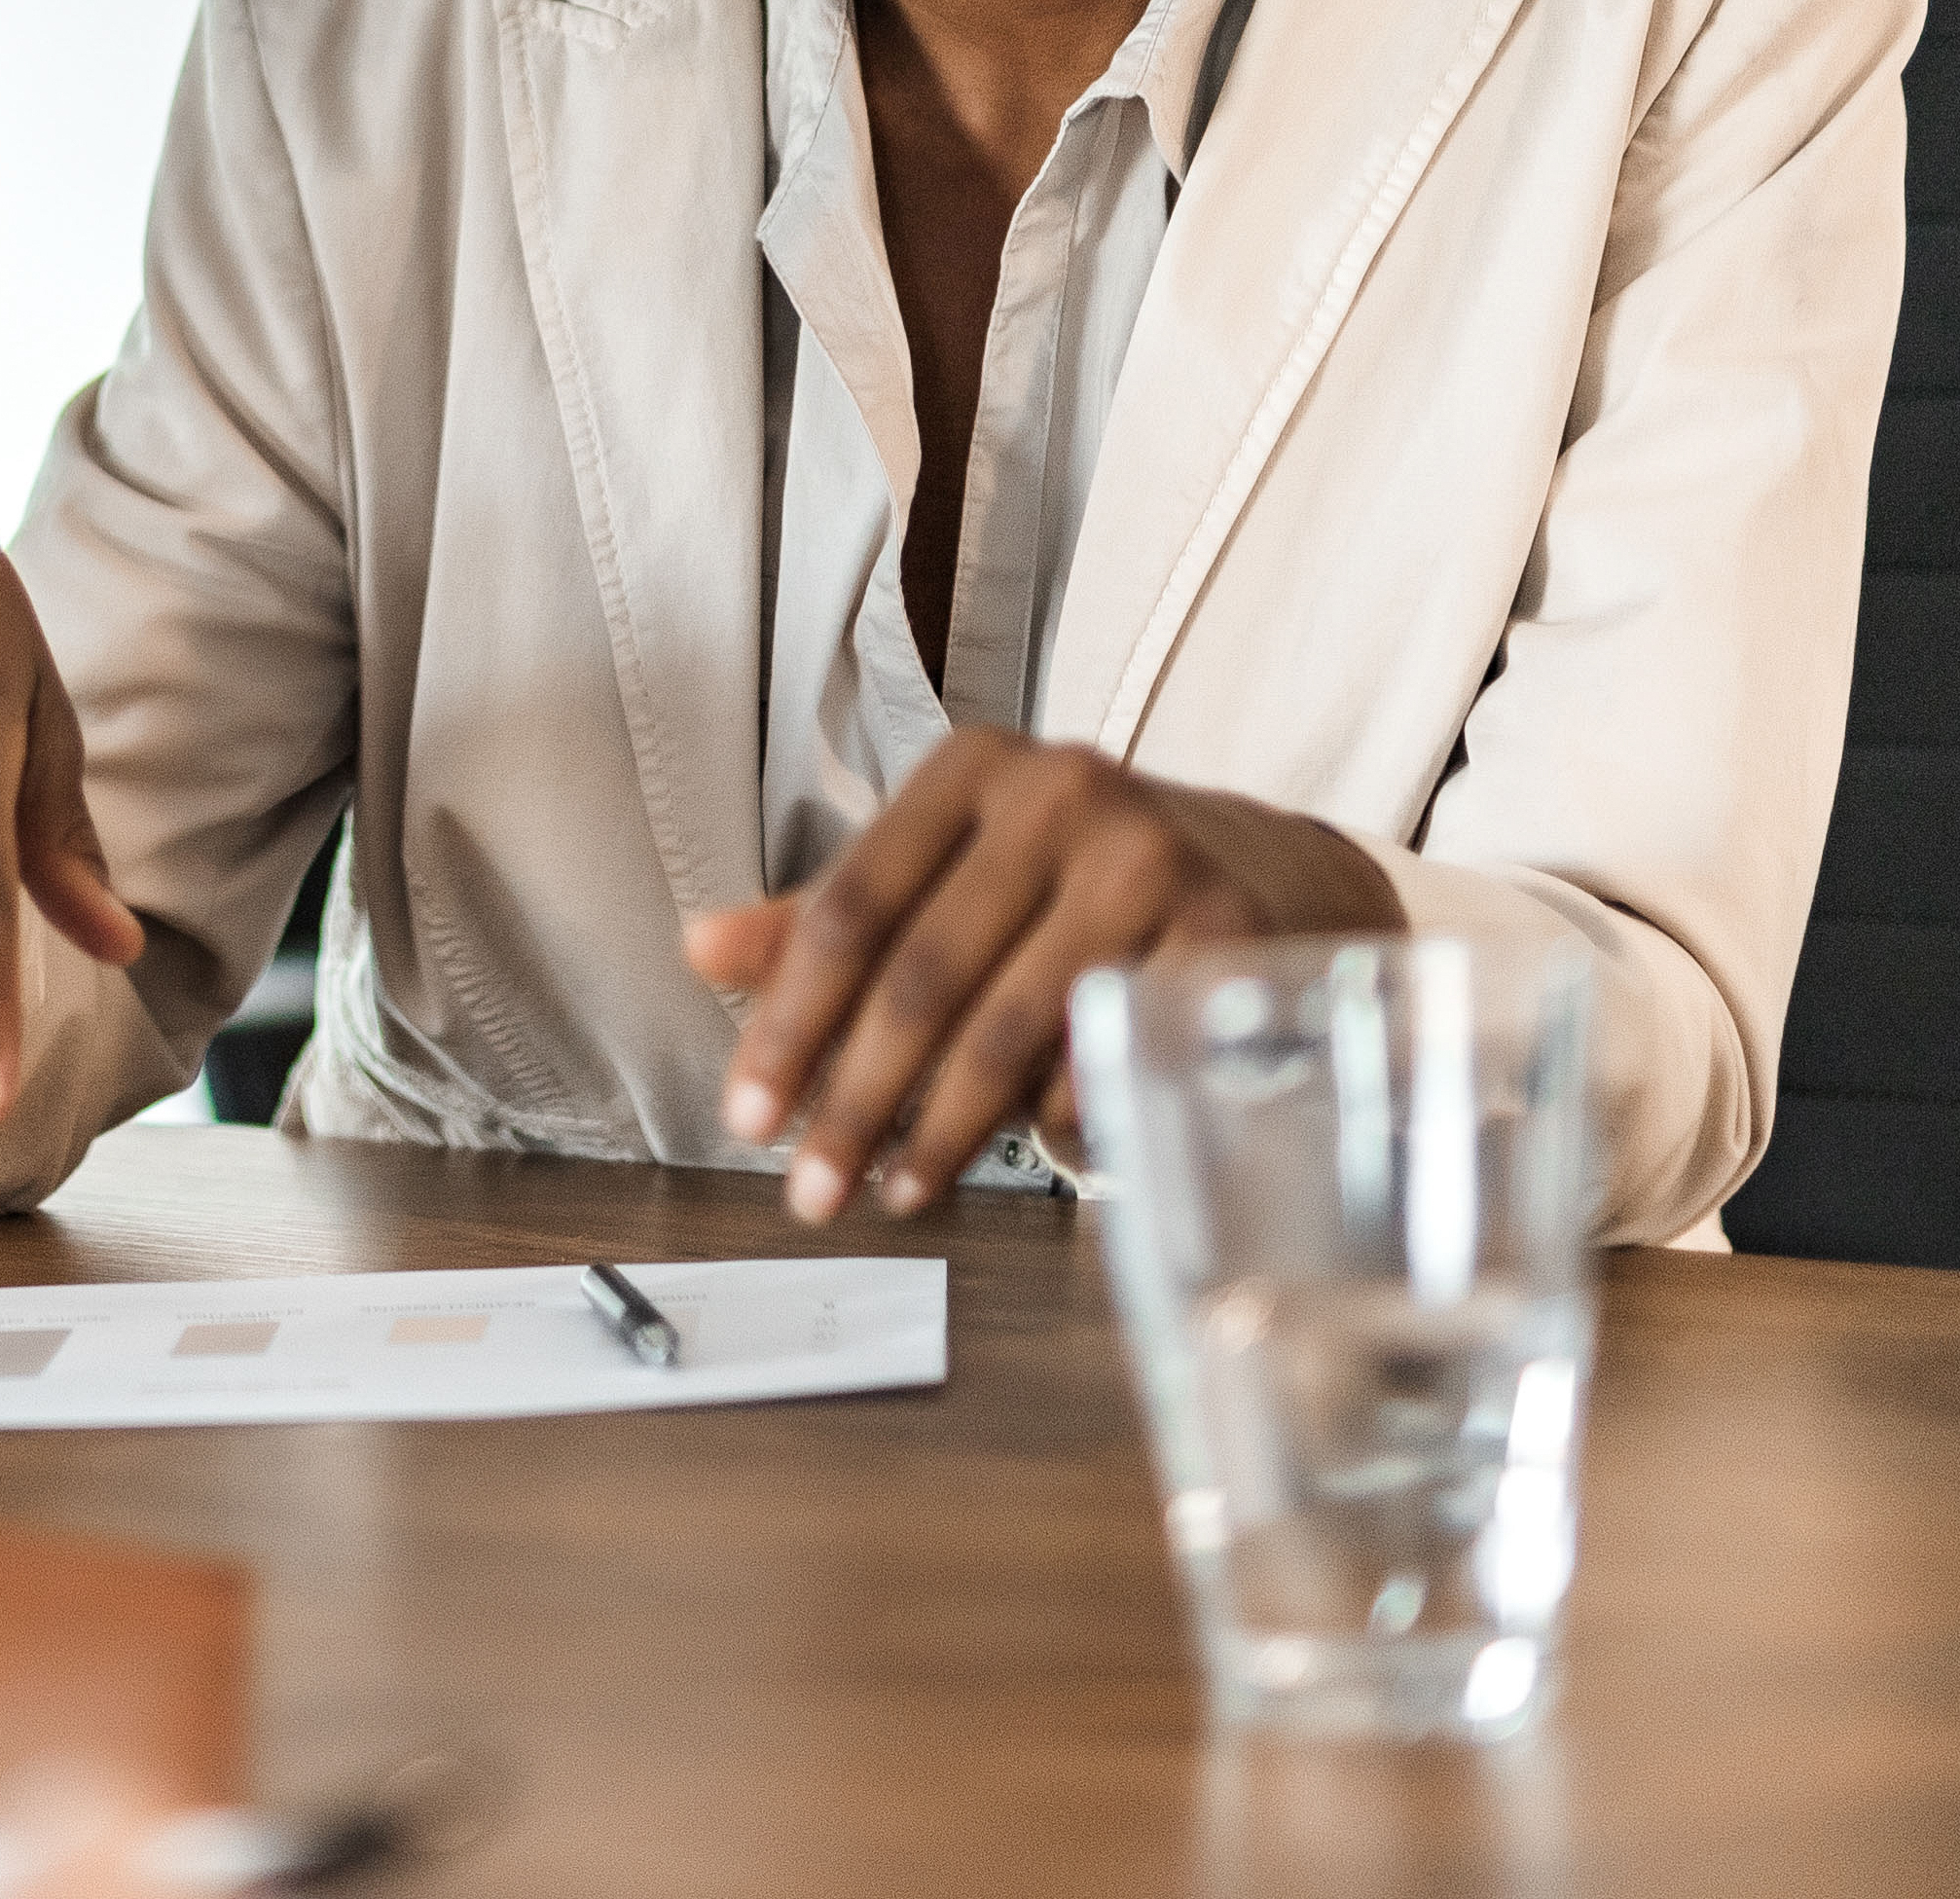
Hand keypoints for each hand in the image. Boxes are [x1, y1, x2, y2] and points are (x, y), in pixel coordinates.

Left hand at [681, 729, 1403, 1219]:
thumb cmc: (1070, 881)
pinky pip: (1111, 1055)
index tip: (745, 1118)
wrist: (1260, 870)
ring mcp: (1151, 857)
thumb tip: (699, 948)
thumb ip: (829, 917)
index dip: (788, 1020)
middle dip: (856, 1098)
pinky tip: (1027, 1153)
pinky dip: (1059, 1117)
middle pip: (924, 974)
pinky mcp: (1226, 933)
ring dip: (944, 1129)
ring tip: (896, 1192)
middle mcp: (1061, 794)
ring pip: (1014, 1024)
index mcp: (972, 768)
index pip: (850, 906)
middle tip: (810, 1190)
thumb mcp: (948, 875)